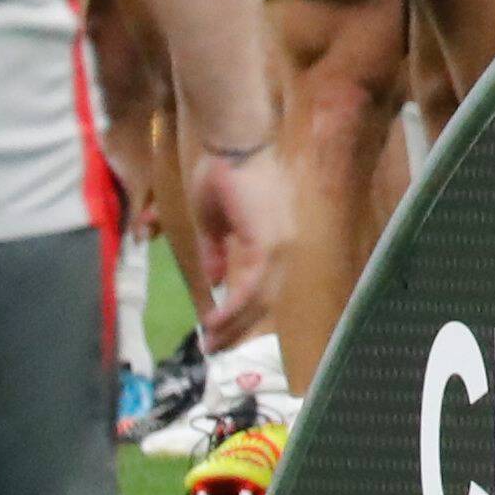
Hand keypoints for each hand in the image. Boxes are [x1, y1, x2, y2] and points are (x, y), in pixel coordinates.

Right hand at [183, 141, 297, 347]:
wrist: (229, 146)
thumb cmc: (221, 174)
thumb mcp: (213, 222)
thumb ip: (217, 250)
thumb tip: (218, 278)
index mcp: (273, 241)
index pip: (263, 287)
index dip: (241, 313)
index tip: (218, 332)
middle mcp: (283, 246)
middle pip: (267, 300)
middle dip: (239, 328)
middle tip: (213, 348)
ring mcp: (280, 244)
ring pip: (261, 298)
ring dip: (234, 324)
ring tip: (210, 342)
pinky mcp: (268, 242)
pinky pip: (252, 284)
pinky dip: (234, 307)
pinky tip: (215, 321)